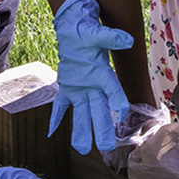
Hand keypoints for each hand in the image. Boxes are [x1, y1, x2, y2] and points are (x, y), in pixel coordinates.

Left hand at [48, 0, 133, 153]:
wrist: (74, 29)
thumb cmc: (87, 31)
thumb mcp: (96, 33)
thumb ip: (110, 37)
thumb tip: (126, 39)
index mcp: (102, 73)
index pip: (112, 88)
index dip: (118, 99)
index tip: (123, 112)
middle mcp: (93, 85)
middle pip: (99, 109)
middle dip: (102, 127)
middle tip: (105, 146)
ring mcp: (80, 88)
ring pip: (82, 113)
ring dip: (81, 130)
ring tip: (80, 148)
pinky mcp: (67, 87)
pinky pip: (61, 105)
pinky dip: (56, 118)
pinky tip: (52, 132)